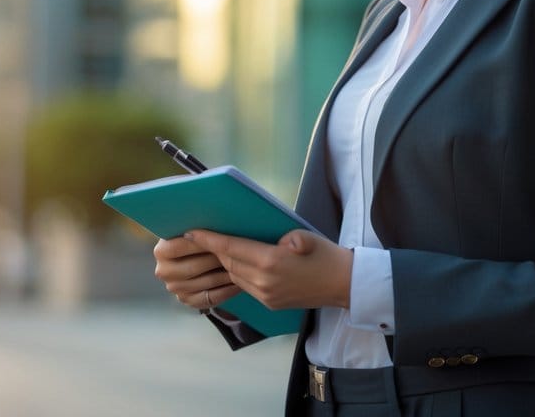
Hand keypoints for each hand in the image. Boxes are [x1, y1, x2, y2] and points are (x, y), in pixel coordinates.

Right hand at [153, 235, 240, 310]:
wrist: (200, 253)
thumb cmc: (201, 235)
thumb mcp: (197, 228)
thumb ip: (199, 229)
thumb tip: (205, 227)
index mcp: (161, 251)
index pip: (178, 247)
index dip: (199, 242)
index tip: (218, 237)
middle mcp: (164, 271)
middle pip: (194, 267)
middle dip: (217, 259)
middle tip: (236, 252)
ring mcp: (175, 288)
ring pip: (206, 282)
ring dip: (226, 274)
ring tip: (242, 265)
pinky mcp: (187, 300)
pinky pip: (211, 298)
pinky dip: (226, 290)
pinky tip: (238, 282)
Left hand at [184, 229, 352, 310]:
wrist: (343, 285)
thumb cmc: (325, 255)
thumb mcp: (306, 236)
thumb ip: (287, 237)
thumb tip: (278, 241)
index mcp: (271, 261)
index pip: (231, 248)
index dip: (209, 239)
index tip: (191, 231)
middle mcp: (263, 281)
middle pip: (228, 262)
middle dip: (213, 249)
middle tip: (200, 236)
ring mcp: (265, 295)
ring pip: (234, 276)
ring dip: (224, 262)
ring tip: (215, 248)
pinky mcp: (269, 303)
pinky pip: (244, 286)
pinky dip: (236, 274)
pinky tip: (235, 264)